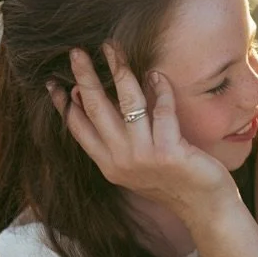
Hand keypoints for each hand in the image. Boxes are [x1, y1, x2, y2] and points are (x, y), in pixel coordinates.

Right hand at [51, 46, 234, 216]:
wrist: (204, 208)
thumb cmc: (173, 181)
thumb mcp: (136, 166)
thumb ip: (117, 142)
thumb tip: (94, 104)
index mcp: (109, 165)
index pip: (78, 128)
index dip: (63, 104)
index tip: (53, 81)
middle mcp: (121, 161)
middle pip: (95, 109)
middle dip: (84, 77)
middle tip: (77, 51)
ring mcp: (144, 157)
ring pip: (126, 103)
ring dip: (119, 71)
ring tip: (113, 48)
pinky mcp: (168, 152)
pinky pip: (162, 109)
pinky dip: (160, 89)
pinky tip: (158, 75)